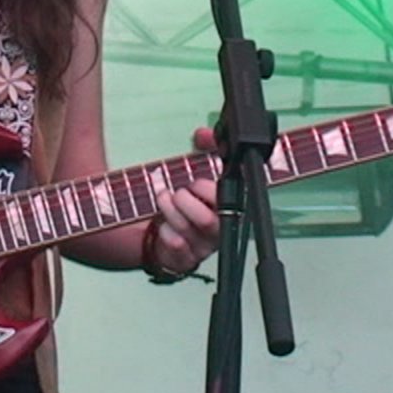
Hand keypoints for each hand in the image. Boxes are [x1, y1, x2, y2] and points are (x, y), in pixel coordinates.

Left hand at [146, 127, 221, 276]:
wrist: (174, 232)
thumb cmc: (191, 200)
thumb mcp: (200, 172)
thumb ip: (207, 148)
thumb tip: (203, 133)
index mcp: (230, 207)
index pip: (227, 201)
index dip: (206, 189)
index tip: (193, 182)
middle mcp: (219, 229)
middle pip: (207, 221)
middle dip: (185, 202)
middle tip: (176, 193)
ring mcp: (204, 247)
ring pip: (188, 232)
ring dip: (170, 211)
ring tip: (164, 200)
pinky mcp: (186, 259)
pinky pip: (175, 246)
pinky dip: (165, 231)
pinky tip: (163, 224)